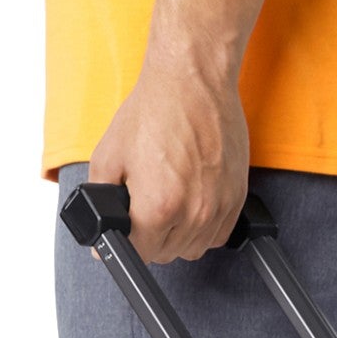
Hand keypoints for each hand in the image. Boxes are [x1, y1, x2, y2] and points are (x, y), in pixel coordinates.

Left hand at [88, 52, 249, 264]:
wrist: (193, 84)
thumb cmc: (153, 111)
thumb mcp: (109, 153)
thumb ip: (100, 198)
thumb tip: (100, 228)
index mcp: (157, 206)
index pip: (140, 253)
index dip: (127, 243)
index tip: (124, 231)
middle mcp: (192, 214)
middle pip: (167, 254)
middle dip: (151, 238)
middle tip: (143, 207)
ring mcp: (218, 209)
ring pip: (193, 249)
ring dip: (177, 236)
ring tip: (167, 204)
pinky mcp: (236, 200)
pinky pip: (217, 236)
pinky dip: (202, 228)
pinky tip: (190, 203)